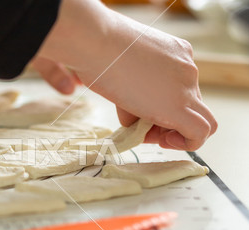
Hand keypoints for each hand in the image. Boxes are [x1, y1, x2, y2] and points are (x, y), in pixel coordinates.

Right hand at [37, 0, 216, 150]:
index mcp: (171, 52)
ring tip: (141, 131)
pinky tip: (161, 141)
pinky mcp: (182, 106)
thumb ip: (113, 82)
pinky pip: (200, 134)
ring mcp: (187, 84)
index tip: (135, 110)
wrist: (93, 40)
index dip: (157, 104)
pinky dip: (185, 144)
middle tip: (136, 123)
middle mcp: (185, 65)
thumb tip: (76, 90)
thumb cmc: (91, 45)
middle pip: (186, 103)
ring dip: (169, 131)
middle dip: (161, 119)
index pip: (175, 87)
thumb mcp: (108, 63)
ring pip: (194, 119)